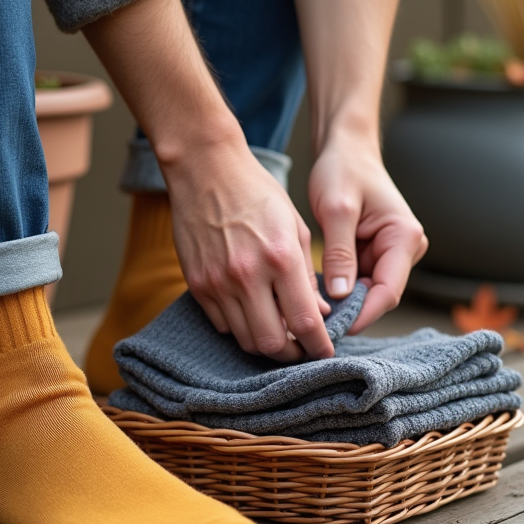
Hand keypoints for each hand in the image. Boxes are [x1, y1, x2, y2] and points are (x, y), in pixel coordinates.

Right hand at [163, 143, 333, 362]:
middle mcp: (248, 275)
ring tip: (278, 331)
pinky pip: (221, 324)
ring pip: (245, 338)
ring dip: (265, 342)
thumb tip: (319, 312)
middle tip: (301, 348)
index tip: (325, 350)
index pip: (305, 322)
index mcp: (281, 258)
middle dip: (292, 354)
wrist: (205, 170)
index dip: (319, 346)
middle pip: (272, 343)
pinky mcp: (197, 284)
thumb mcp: (295, 227)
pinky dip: (240, 327)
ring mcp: (218, 282)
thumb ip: (307, 274)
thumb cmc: (256, 192)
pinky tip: (251, 312)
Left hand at [308, 136, 427, 332]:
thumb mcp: (337, 209)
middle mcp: (404, 249)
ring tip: (309, 312)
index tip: (331, 329)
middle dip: (349, 312)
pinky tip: (314, 295)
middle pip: (379, 297)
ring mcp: (390, 253)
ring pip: (366, 293)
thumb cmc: (342, 169)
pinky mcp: (374, 254)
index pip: (388, 292)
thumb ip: (339, 253)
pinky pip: (357, 282)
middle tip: (313, 326)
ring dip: (341, 303)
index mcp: (404, 237)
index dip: (361, 314)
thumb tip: (339, 295)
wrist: (345, 149)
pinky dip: (337, 290)